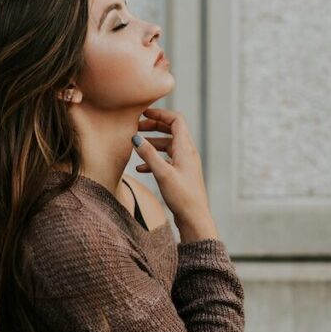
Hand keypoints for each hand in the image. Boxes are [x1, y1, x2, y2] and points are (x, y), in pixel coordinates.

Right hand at [132, 107, 217, 241]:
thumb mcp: (163, 174)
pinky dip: (154, 159)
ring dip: (152, 142)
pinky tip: (141, 168)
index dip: (160, 114)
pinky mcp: (181, 174)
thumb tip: (136, 137)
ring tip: (136, 145)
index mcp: (186, 148)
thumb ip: (149, 154)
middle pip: (172, 130)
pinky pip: (167, 160)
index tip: (143, 113)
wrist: (194, 219)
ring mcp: (185, 164)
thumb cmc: (182, 197)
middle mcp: (187, 153)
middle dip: (154, 126)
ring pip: (168, 145)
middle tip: (136, 127)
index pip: (176, 120)